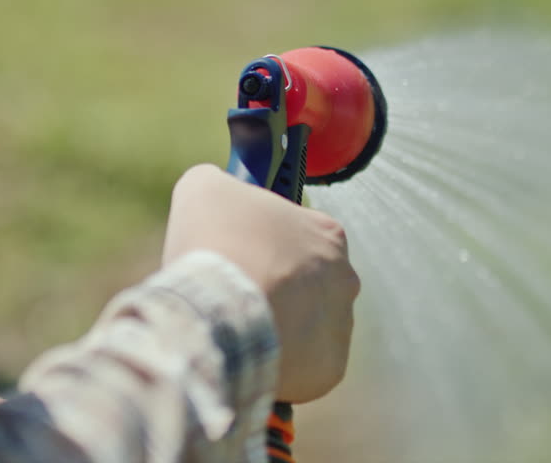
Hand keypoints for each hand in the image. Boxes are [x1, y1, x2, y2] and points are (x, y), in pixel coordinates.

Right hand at [163, 164, 359, 402]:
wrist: (216, 310)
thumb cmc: (215, 243)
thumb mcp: (205, 189)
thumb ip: (218, 181)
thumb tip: (214, 183)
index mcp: (327, 233)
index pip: (301, 235)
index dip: (267, 244)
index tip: (241, 253)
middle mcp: (346, 279)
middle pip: (308, 284)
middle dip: (276, 289)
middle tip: (237, 293)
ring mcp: (340, 325)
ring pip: (308, 328)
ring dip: (279, 327)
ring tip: (239, 327)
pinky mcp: (328, 369)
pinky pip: (305, 369)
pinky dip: (281, 365)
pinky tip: (249, 354)